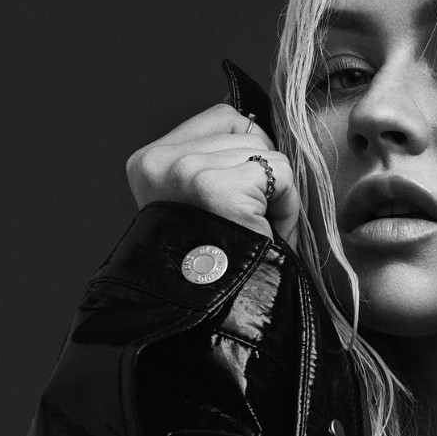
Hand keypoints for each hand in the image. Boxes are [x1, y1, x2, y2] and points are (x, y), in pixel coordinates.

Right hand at [125, 103, 300, 250]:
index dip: (248, 155)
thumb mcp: (199, 203)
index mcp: (149, 161)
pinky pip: (280, 175)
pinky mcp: (217, 189)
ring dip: (275, 194)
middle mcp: (160, 161)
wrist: (213, 317)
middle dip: (263, 176)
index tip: (240, 200)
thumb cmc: (218, 266)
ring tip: (256, 230)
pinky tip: (267, 234)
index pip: (226, 118)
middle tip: (250, 222)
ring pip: (267, 152)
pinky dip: (287, 207)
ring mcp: (186, 172)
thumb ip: (217, 162)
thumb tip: (264, 126)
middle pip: (249, 131)